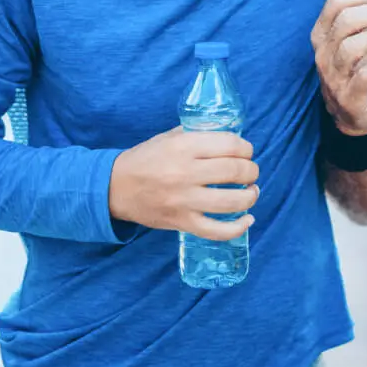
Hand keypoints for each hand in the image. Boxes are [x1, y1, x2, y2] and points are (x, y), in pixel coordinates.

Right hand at [108, 127, 259, 240]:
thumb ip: (199, 135)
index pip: (230, 145)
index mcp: (184, 147)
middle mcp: (185, 173)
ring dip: (250, 196)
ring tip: (252, 191)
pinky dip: (237, 228)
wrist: (115, 188)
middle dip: (251, 171)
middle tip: (250, 171)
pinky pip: (216, 231)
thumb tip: (232, 137)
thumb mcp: (171, 137)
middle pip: (234, 172)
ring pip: (231, 202)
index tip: (247, 152)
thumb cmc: (147, 158)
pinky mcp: (182, 222)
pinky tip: (248, 220)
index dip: (246, 148)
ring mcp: (184, 201)